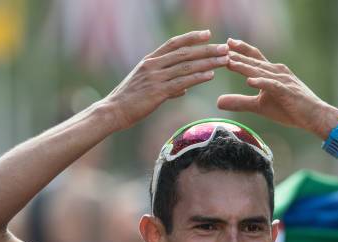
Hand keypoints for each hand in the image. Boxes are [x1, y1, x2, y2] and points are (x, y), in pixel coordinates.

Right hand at [105, 30, 228, 130]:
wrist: (113, 111)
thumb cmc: (129, 100)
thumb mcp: (146, 87)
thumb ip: (167, 85)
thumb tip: (183, 88)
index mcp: (149, 61)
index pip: (174, 43)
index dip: (192, 37)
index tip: (208, 33)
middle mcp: (153, 65)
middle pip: (184, 53)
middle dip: (206, 49)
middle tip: (224, 47)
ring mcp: (155, 78)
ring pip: (186, 66)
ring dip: (207, 62)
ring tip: (224, 60)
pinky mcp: (157, 92)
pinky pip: (182, 82)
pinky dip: (197, 78)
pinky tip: (210, 75)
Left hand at [217, 38, 337, 137]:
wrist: (315, 116)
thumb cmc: (289, 109)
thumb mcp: (259, 106)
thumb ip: (240, 102)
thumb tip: (218, 102)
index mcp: (271, 72)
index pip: (253, 58)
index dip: (240, 50)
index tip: (225, 45)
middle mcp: (276, 71)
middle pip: (254, 61)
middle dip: (238, 55)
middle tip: (222, 48)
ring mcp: (283, 80)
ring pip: (260, 71)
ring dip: (245, 67)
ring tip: (229, 62)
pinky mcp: (288, 92)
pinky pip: (272, 86)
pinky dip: (261, 83)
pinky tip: (249, 82)